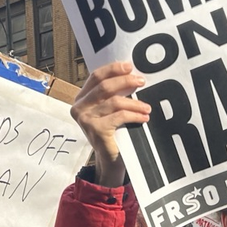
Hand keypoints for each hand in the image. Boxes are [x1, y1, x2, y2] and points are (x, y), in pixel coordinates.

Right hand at [69, 62, 149, 186]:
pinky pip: (119, 116)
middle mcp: (79, 107)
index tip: (129, 66)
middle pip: (104, 86)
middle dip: (125, 81)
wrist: (110, 160)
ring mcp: (85, 119)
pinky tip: (144, 117)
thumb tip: (132, 75)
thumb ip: (112, 94)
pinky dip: (134, 115)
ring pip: (114, 102)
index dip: (113, 69)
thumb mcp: (109, 111)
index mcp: (81, 99)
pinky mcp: (95, 130)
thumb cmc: (112, 133)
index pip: (96, 77)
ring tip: (147, 107)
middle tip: (141, 81)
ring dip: (134, 103)